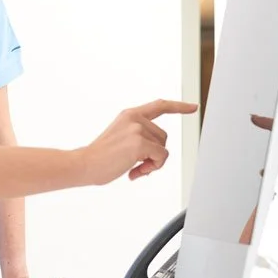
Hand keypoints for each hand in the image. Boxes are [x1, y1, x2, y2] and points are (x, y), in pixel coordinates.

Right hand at [75, 98, 197, 184]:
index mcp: (129, 115)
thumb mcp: (120, 137)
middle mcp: (134, 118)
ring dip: (153, 162)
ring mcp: (137, 129)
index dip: (178, 106)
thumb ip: (139, 137)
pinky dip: (153, 167)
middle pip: (163, 136)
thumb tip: (158, 155)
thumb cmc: (100, 157)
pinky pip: (161, 157)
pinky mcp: (139, 143)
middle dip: (155, 153)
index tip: (193, 107)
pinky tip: (135, 171)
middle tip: (137, 164)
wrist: (84, 164)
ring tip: (134, 167)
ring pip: (163, 148)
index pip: (159, 106)